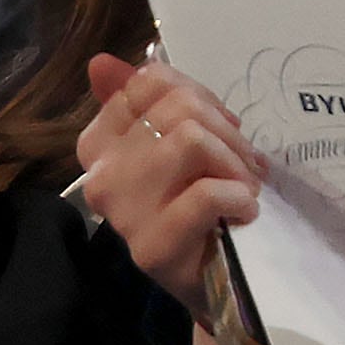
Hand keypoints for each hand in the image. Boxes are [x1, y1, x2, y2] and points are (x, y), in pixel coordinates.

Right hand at [72, 54, 265, 305]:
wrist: (215, 282)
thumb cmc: (198, 206)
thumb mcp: (177, 146)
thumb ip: (145, 101)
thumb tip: (100, 61)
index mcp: (99, 144)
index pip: (149, 83)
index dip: (200, 97)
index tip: (219, 127)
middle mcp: (101, 175)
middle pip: (178, 108)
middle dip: (227, 132)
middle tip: (243, 164)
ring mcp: (123, 212)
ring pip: (191, 140)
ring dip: (236, 163)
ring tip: (244, 187)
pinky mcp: (152, 246)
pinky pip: (206, 193)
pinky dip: (238, 197)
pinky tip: (243, 213)